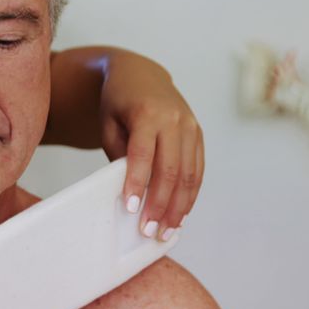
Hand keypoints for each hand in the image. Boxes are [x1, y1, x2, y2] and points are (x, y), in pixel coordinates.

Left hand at [99, 53, 203, 240]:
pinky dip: (190, 195)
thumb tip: (132, 191)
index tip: (131, 208)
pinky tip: (181, 215)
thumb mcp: (109, 124)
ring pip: (190, 174)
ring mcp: (191, 128)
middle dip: (161, 204)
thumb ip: (120, 153)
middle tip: (149, 231)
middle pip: (171, 169)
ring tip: (166, 232)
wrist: (141, 76)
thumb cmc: (117, 104)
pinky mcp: (199, 136)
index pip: (143, 154)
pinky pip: (198, 170)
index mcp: (148, 113)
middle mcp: (175, 120)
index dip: (137, 182)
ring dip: (179, 207)